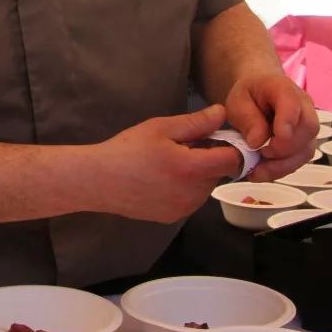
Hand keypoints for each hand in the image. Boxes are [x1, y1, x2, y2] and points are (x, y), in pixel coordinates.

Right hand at [88, 104, 245, 222]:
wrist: (98, 181)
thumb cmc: (127, 149)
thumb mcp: (160, 128)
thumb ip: (196, 123)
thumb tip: (222, 113)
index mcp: (192, 168)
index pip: (233, 160)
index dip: (230, 146)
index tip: (216, 137)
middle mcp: (194, 194)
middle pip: (219, 173)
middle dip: (210, 159)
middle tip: (184, 146)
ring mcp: (184, 209)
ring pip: (206, 187)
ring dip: (198, 175)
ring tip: (170, 163)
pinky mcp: (173, 218)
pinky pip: (191, 199)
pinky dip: (186, 188)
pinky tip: (163, 179)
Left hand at [221, 73, 318, 182]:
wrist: (259, 94)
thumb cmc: (248, 95)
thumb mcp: (238, 101)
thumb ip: (247, 117)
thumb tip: (257, 142)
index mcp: (283, 88)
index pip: (292, 102)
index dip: (288, 119)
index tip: (279, 136)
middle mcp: (303, 106)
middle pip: (308, 128)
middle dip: (285, 147)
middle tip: (261, 154)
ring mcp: (307, 126)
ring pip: (306, 149)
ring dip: (282, 164)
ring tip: (256, 170)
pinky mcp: (304, 144)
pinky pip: (299, 160)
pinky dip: (281, 169)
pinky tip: (261, 172)